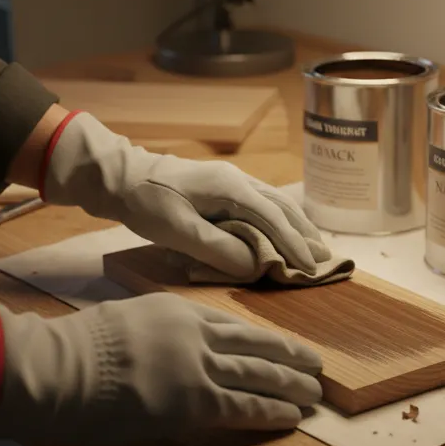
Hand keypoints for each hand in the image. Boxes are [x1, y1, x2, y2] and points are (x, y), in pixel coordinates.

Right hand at [0, 293, 323, 443]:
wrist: (60, 367)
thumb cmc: (76, 352)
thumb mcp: (124, 324)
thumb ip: (154, 335)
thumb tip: (163, 356)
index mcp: (177, 310)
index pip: (232, 325)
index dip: (262, 338)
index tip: (282, 345)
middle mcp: (196, 332)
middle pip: (256, 344)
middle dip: (289, 356)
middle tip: (315, 365)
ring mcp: (198, 364)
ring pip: (260, 373)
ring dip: (292, 384)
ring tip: (315, 393)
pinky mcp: (195, 400)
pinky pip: (245, 405)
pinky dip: (273, 411)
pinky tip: (293, 416)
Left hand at [42, 113, 329, 280]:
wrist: (119, 177)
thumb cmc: (146, 202)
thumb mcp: (178, 231)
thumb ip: (218, 249)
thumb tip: (254, 266)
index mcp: (231, 188)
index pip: (274, 218)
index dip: (294, 245)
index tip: (310, 268)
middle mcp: (239, 180)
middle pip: (283, 207)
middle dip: (305, 234)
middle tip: (325, 260)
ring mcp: (232, 181)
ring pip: (275, 204)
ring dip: (296, 227)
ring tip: (314, 248)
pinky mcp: (223, 187)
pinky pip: (262, 204)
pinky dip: (279, 221)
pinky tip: (283, 232)